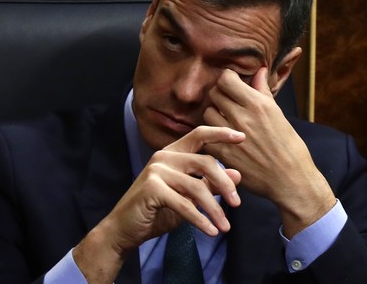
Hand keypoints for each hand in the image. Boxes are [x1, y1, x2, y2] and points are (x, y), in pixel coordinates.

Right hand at [73, 126, 243, 282]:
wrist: (124, 230)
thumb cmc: (156, 211)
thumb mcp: (188, 197)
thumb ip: (209, 184)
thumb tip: (238, 174)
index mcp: (172, 153)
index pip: (199, 135)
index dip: (221, 134)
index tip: (242, 137)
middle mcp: (164, 157)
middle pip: (205, 162)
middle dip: (225, 184)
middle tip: (237, 204)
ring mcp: (156, 171)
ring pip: (197, 187)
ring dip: (215, 209)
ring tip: (225, 227)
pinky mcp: (152, 189)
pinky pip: (185, 205)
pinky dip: (201, 220)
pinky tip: (212, 231)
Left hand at [203, 68, 335, 236]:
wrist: (290, 179)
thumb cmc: (288, 146)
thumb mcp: (278, 114)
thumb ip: (263, 91)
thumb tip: (260, 70)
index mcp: (258, 104)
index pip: (226, 79)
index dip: (226, 81)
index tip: (231, 87)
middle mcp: (243, 117)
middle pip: (214, 94)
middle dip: (220, 96)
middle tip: (227, 105)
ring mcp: (230, 136)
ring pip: (207, 113)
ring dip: (213, 115)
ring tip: (224, 122)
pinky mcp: (224, 153)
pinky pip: (207, 135)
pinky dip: (212, 135)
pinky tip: (221, 138)